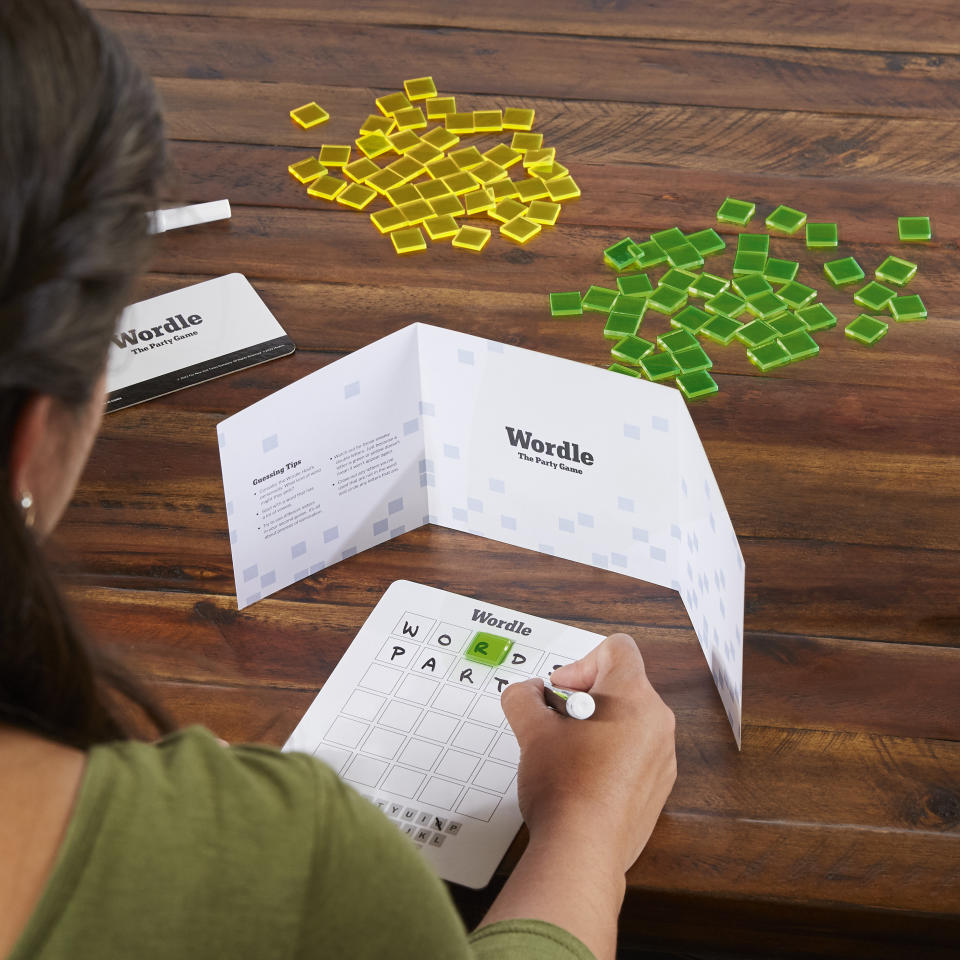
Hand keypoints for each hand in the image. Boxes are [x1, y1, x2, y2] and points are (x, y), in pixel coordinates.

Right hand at [500, 633, 675, 872]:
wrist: (582, 851)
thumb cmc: (564, 787)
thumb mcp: (531, 730)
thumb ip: (523, 697)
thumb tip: (526, 693)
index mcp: (633, 696)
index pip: (617, 648)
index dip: (581, 662)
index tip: (561, 693)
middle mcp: (657, 721)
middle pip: (621, 684)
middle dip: (584, 698)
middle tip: (556, 723)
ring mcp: (662, 756)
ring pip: (628, 720)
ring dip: (596, 727)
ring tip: (566, 754)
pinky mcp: (658, 786)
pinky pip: (635, 753)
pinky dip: (610, 756)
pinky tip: (582, 779)